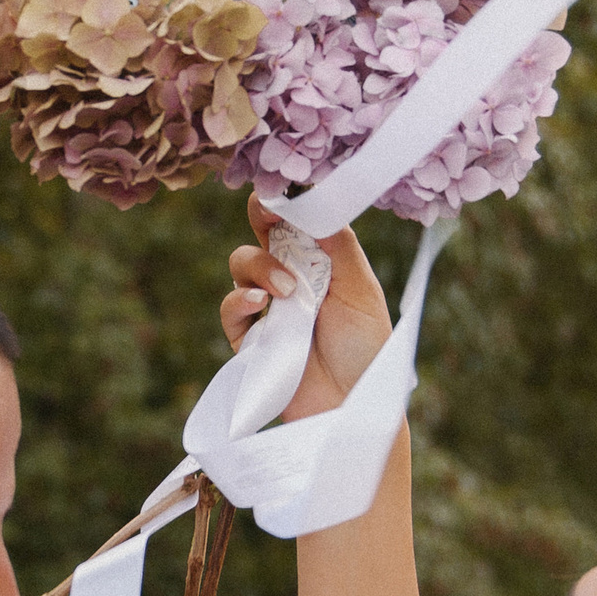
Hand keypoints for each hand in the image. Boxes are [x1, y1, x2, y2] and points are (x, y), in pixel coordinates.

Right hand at [220, 193, 391, 421]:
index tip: (280, 190)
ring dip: (260, 267)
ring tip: (286, 291)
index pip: (295, 220)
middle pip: (261, 232)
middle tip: (269, 217)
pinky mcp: (249, 338)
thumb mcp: (361, 289)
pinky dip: (240, 299)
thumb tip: (314, 200)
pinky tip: (260, 304)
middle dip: (261, 218)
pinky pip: (231, 307)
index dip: (284, 201)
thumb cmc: (365, 347)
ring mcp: (268, 307)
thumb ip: (338, 245)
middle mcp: (291, 278)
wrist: (352, 404)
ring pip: (242, 264)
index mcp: (320, 261)